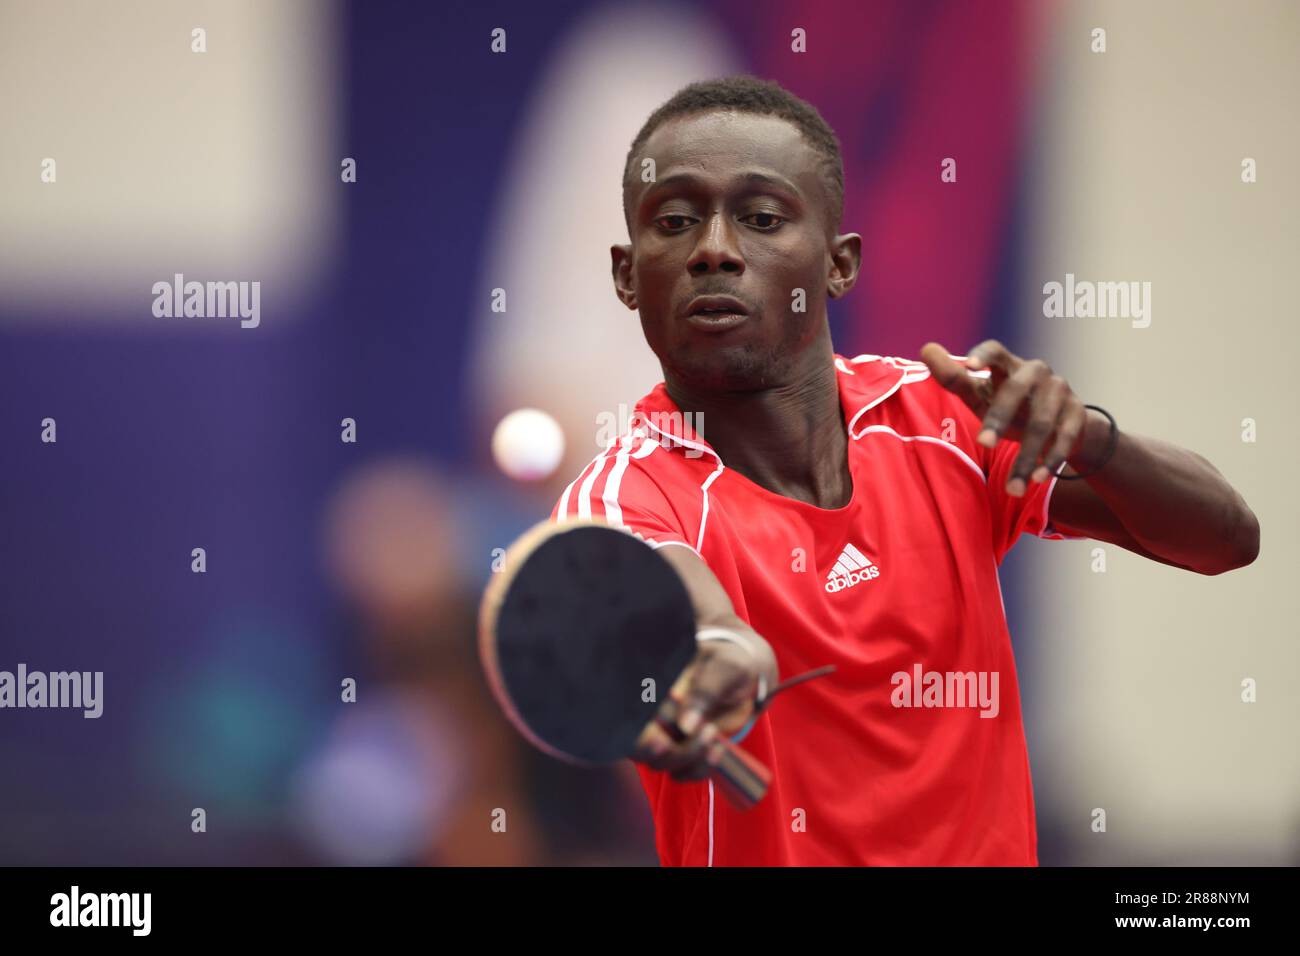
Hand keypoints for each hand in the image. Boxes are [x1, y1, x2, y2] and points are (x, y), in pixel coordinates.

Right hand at [631, 638, 762, 782]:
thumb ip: (704, 691)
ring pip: (657, 762)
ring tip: (713, 733)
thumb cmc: (728, 664)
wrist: (744, 680)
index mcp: (651, 686)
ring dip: (687, 758)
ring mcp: (663, 734)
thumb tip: (685, 725)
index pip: (629, 711)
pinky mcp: (680, 751)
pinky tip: (718, 750)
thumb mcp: (723, 668)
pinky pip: (680, 773)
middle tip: (698, 735)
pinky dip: (698, 769)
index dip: (638, 732)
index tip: (661, 740)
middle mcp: (650, 713)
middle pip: (635, 745)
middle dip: (663, 752)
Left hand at [919, 340, 1095, 496]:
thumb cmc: (1010, 405)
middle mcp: (1036, 372)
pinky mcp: (1077, 413)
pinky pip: (1065, 438)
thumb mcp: (981, 395)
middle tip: (983, 444)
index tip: (970, 366)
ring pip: (1041, 423)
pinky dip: (1050, 461)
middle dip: (999, 418)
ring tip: (1012, 488)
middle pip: (1016, 391)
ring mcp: (1059, 391)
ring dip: (1025, 457)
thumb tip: (926, 349)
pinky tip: (1036, 479)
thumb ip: (954, 378)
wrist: (1062, 423)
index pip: (996, 350)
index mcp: (1008, 365)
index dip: (983, 355)